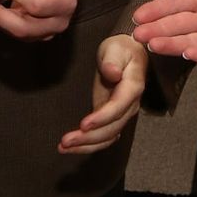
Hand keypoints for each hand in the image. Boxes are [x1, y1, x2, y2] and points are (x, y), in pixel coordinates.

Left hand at [60, 34, 147, 153]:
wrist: (128, 53)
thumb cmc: (121, 49)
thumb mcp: (115, 49)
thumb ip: (112, 61)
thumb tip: (113, 73)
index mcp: (132, 87)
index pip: (118, 107)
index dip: (102, 118)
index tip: (84, 124)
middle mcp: (129, 105)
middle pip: (112, 128)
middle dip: (89, 137)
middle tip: (65, 141)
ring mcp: (121, 113)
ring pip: (107, 137)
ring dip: (86, 145)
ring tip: (63, 147)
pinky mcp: (111, 117)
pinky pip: (103, 136)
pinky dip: (88, 144)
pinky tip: (71, 146)